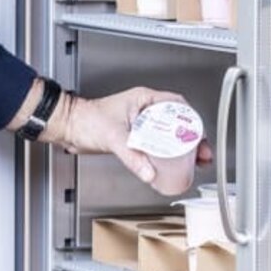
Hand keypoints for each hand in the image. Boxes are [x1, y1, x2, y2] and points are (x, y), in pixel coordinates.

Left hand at [50, 87, 212, 192]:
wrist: (69, 128)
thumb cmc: (85, 120)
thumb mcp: (113, 136)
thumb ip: (131, 156)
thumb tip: (148, 171)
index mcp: (143, 99)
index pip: (176, 105)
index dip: (190, 119)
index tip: (198, 133)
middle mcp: (144, 109)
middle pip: (175, 122)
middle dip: (191, 137)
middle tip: (201, 152)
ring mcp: (139, 123)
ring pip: (167, 134)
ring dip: (180, 147)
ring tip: (194, 160)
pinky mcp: (133, 136)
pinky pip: (155, 144)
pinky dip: (165, 153)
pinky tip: (171, 163)